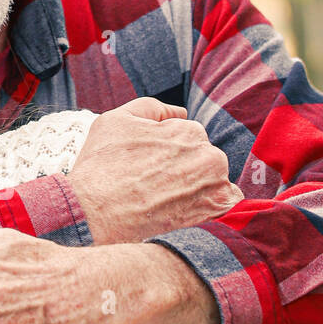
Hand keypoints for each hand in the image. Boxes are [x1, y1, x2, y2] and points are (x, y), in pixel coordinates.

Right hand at [69, 97, 243, 245]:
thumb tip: (179, 112)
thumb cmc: (101, 167)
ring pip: (212, 181)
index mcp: (189, 130)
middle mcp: (209, 155)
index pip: (186, 137)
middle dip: (183, 169)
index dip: (164, 152)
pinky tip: (186, 212)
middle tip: (153, 186)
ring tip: (163, 202)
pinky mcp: (216, 213)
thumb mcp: (116, 120)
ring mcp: (215, 186)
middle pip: (201, 159)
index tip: (147, 167)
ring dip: (196, 188)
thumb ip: (152, 108)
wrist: (95, 215)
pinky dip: (212, 207)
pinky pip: (227, 205)